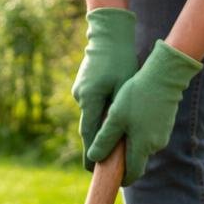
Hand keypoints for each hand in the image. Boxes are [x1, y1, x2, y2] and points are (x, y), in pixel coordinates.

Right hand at [71, 8, 137, 169]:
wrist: (108, 34)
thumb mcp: (123, 86)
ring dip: (99, 125)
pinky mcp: (82, 84)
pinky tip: (110, 111)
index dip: (90, 153)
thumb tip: (116, 135)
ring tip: (110, 137)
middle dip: (94, 144)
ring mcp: (80, 90)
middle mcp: (81, 96)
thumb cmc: (120, 59)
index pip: (89, 134)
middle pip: (88, 126)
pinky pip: (92, 103)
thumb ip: (118, 111)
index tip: (91, 169)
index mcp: (91, 99)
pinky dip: (100, 110)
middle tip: (99, 163)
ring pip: (91, 114)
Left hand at [88, 39, 202, 183]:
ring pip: (142, 146)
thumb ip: (104, 140)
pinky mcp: (165, 124)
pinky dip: (138, 133)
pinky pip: (148, 135)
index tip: (108, 176)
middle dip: (122, 160)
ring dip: (130, 144)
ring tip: (116, 129)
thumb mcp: (115, 117)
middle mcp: (155, 145)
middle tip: (106, 150)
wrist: (165, 75)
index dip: (120, 179)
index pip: (132, 174)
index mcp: (143, 146)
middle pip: (137, 161)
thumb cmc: (137, 95)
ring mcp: (162, 135)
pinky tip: (129, 118)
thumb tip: (94, 158)